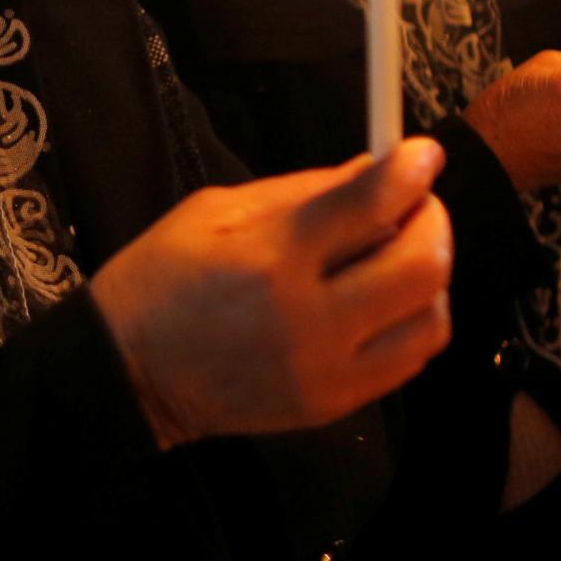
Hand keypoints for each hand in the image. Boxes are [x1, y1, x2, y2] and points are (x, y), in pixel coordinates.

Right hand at [92, 140, 453, 450]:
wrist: (128, 373)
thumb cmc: (162, 279)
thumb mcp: (217, 211)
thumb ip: (304, 192)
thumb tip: (376, 171)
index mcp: (271, 258)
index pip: (372, 205)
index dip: (412, 169)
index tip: (422, 154)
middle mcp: (308, 319)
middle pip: (422, 265)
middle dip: (433, 221)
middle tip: (414, 204)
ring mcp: (325, 371)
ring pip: (431, 319)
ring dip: (430, 277)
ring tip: (400, 256)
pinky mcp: (331, 406)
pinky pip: (410, 361)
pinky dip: (413, 322)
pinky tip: (385, 302)